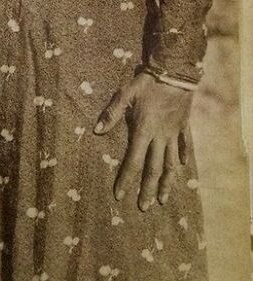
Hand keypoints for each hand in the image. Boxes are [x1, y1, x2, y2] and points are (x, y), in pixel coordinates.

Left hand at [94, 71, 191, 210]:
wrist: (175, 73)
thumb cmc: (147, 83)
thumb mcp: (125, 94)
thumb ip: (111, 113)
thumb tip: (96, 130)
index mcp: (144, 131)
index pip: (133, 162)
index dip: (126, 179)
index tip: (119, 195)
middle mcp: (160, 137)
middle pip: (154, 169)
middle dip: (147, 190)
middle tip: (143, 207)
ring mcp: (174, 134)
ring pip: (171, 164)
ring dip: (166, 183)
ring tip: (162, 199)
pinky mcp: (183, 127)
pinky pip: (183, 146)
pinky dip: (181, 157)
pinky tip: (181, 167)